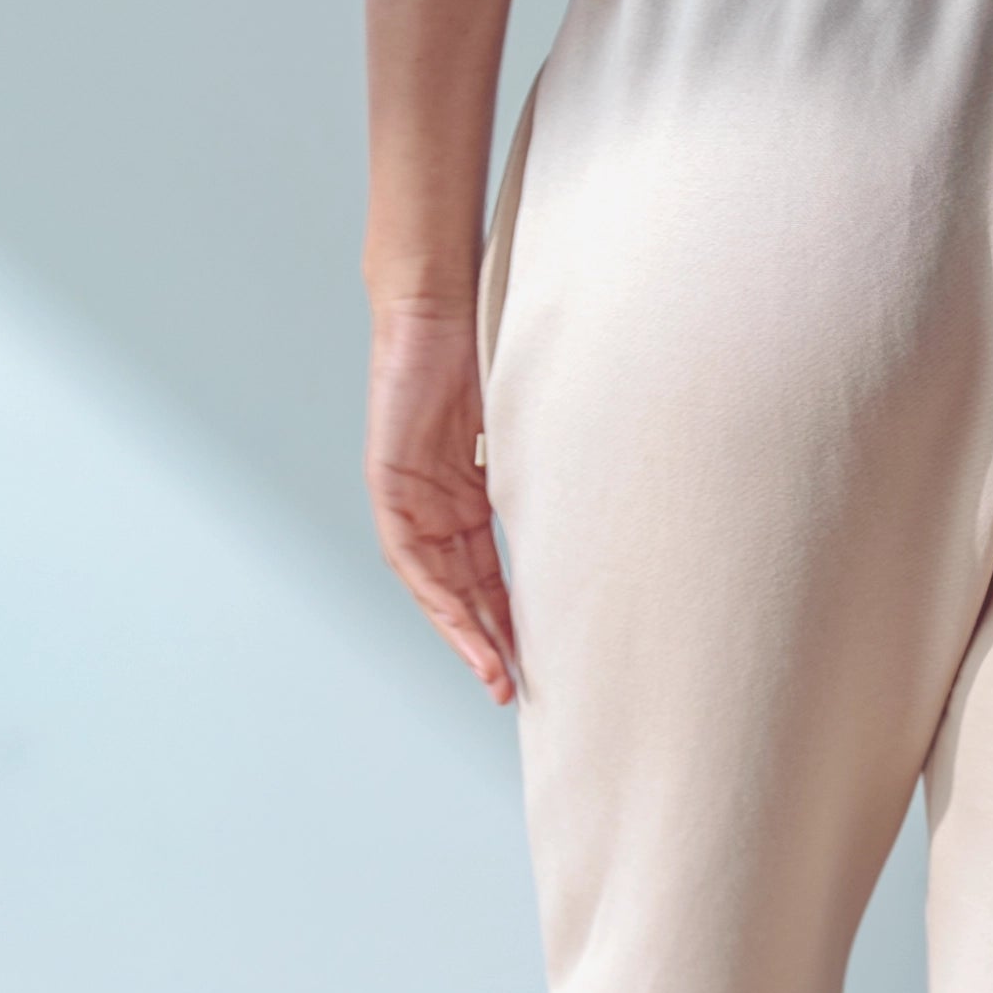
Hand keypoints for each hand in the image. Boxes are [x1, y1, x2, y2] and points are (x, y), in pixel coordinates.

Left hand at [365, 297, 516, 704]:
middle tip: (515, 688)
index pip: (491, 574)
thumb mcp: (530, 430)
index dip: (512, 620)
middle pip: (464, 590)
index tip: (537, 661)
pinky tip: (459, 622)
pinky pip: (409, 554)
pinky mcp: (389, 483)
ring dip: (463, 631)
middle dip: (489, 642)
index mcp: (471, 497)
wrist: (440, 303)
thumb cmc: (490, 352)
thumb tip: (603, 513)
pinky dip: (434, 591)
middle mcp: (439, 505)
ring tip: (493, 672)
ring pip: (436, 584)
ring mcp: (411, 497)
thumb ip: (545, 473)